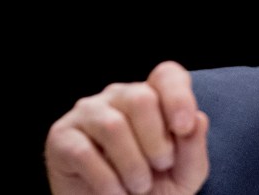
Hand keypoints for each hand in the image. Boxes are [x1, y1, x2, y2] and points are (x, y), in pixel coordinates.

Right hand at [44, 61, 209, 193]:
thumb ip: (193, 147)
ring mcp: (87, 113)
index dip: (178, 97)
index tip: (184, 129)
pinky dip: (106, 180)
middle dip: (156, 140)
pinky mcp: (61, 137)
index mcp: (152, 97)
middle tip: (160, 167)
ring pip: (113, 125)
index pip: (167, 75)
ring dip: (132, 165)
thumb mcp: (184, 174)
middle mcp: (118, 97)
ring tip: (138, 186)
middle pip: (141, 98)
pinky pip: (84, 152)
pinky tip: (114, 193)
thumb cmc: (153, 190)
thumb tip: (198, 118)